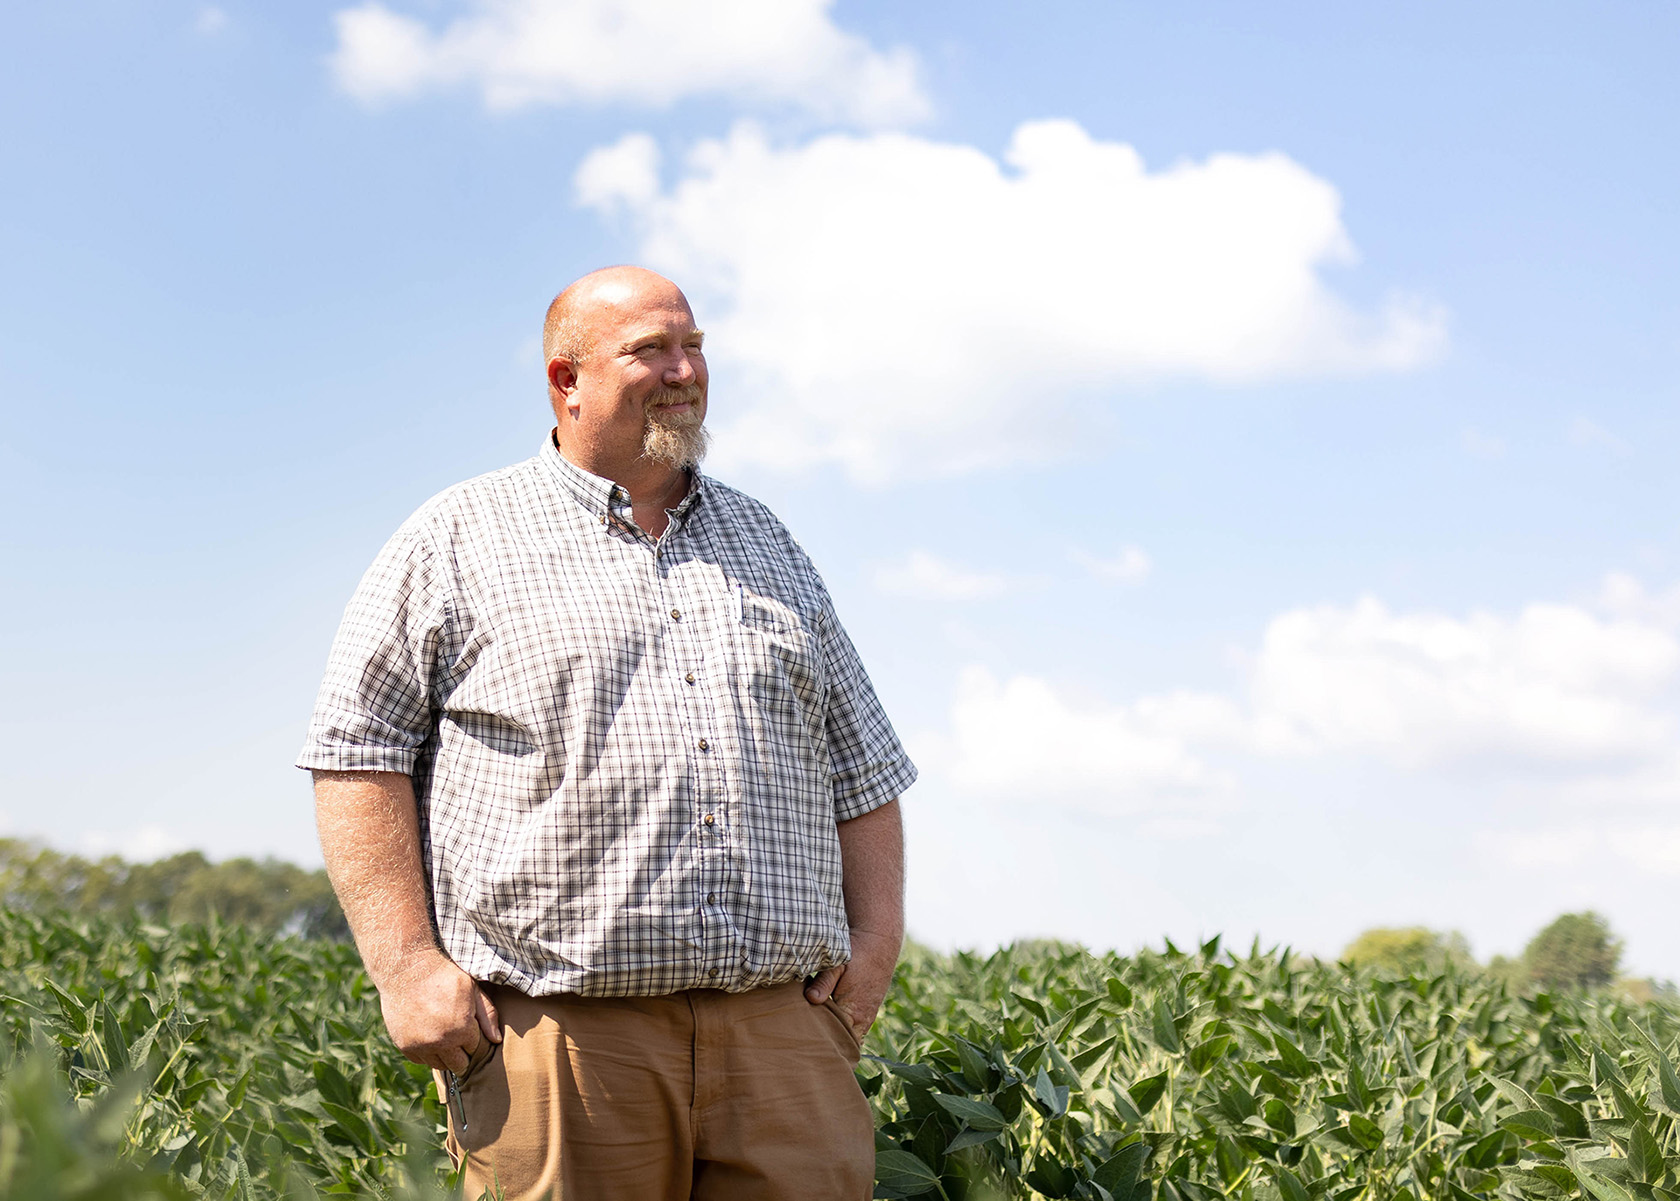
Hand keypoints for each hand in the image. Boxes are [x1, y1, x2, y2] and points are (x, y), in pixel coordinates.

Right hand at [378, 949, 501, 1072]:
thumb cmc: (444, 975)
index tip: (467, 1025)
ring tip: (443, 1033)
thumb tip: (496, 1040)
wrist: (407, 969)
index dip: (472, 1037)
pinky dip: (426, 1052)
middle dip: (461, 1052)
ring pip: (440, 1065)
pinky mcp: (405, 1046)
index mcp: (462, 1029)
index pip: (474, 1049)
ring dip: (444, 1054)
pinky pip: (421, 1060)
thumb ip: (488, 1015)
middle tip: (457, 1034)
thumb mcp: (472, 989)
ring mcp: (421, 1046)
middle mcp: (441, 1042)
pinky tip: (428, 1034)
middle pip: (459, 1064)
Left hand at [804, 929, 899, 1043]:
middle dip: (829, 1044)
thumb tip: (811, 998)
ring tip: (818, 1038)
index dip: (820, 1039)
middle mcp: (862, 1019)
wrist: (879, 943)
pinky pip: (857, 1030)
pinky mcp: (870, 1012)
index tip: (804, 1039)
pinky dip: (845, 1031)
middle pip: (843, 1043)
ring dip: (837, 1037)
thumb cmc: (856, 953)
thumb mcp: (838, 965)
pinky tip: (831, 1027)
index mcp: (853, 1011)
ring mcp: (868, 1017)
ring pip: (851, 1038)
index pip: (835, 1037)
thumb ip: (824, 983)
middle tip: (808, 1042)